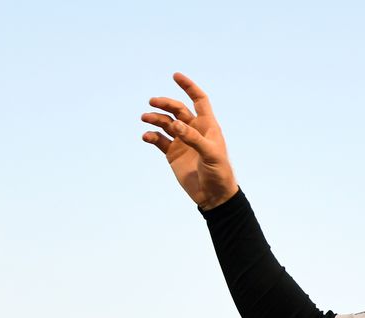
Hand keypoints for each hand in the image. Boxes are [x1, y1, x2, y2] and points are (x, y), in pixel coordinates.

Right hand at [141, 73, 238, 208]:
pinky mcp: (172, 153)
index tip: (175, 75)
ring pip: (165, 123)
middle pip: (177, 109)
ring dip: (155, 118)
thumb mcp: (210, 154)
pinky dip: (151, 136)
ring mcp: (182, 141)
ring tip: (145, 118)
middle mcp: (193, 130)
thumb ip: (193, 138)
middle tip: (152, 102)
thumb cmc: (219, 173)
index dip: (189, 87)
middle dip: (165, 103)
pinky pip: (158, 139)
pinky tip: (147, 137)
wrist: (213, 195)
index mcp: (207, 126)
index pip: (199, 100)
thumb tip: (176, 125)